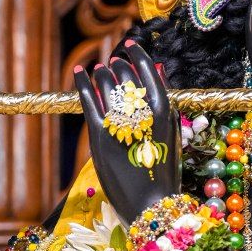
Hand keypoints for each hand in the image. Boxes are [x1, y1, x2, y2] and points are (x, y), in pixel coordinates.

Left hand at [74, 41, 180, 225]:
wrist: (150, 203)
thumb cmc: (163, 169)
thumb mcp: (172, 132)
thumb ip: (164, 100)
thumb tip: (157, 67)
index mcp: (164, 110)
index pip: (147, 69)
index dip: (136, 54)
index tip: (128, 46)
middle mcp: (142, 113)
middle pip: (125, 74)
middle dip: (117, 64)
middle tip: (112, 63)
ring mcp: (119, 124)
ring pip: (105, 83)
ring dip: (101, 72)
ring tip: (100, 70)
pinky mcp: (99, 136)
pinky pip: (88, 100)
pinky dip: (82, 82)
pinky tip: (79, 71)